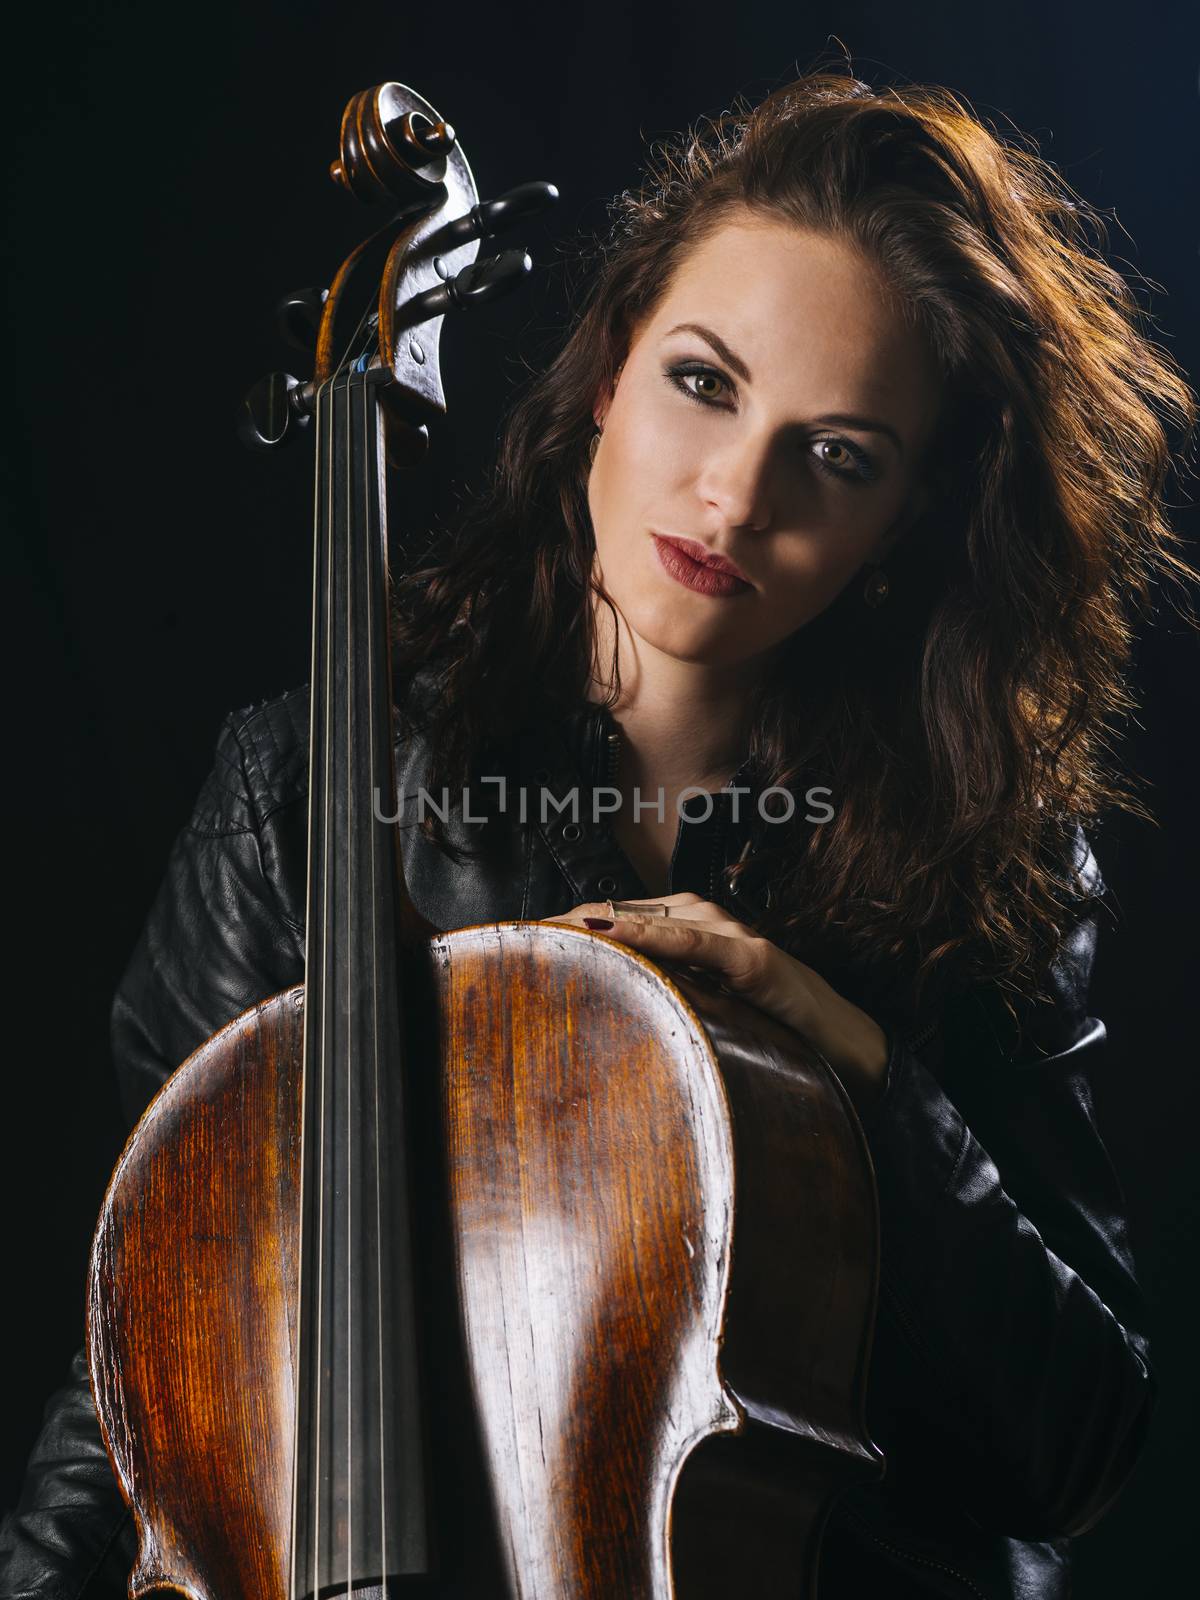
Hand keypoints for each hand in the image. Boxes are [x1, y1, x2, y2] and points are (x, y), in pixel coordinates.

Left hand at [539, 892, 889, 1111]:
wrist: (841, 1046)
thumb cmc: (765, 1029)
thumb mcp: (693, 1014)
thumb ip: (653, 1001)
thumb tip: (591, 1016)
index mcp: (684, 929)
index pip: (609, 920)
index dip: (562, 929)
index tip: (513, 942)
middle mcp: (702, 919)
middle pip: (617, 914)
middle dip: (564, 926)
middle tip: (511, 939)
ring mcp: (729, 934)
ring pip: (649, 919)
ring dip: (594, 925)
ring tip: (544, 933)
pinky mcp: (752, 959)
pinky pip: (694, 941)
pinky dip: (651, 933)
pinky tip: (612, 931)